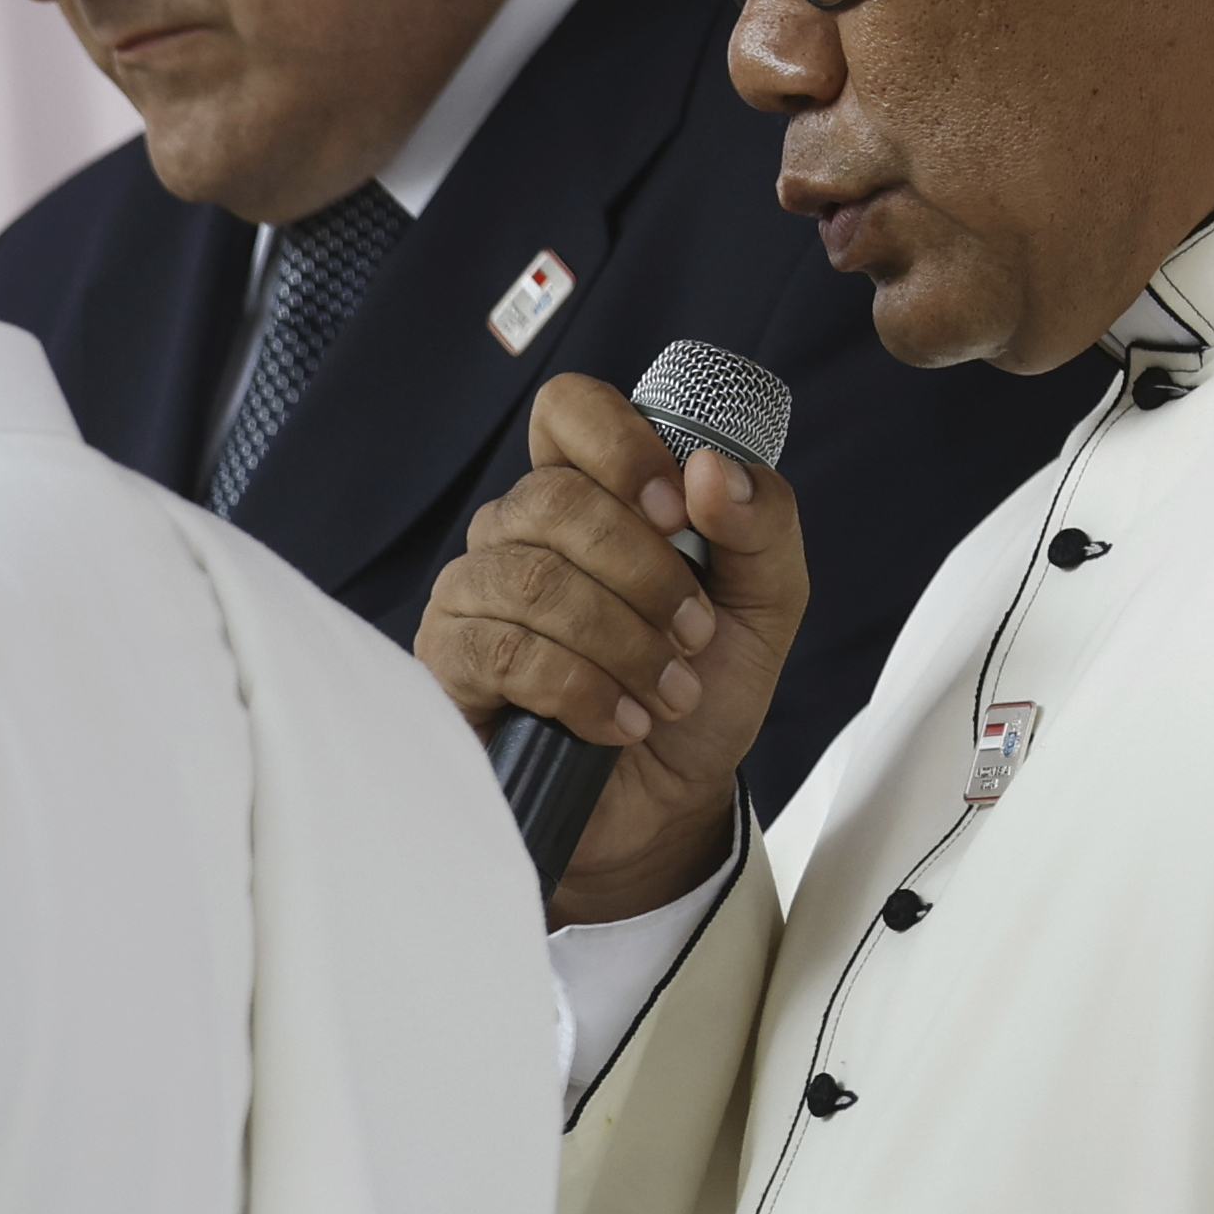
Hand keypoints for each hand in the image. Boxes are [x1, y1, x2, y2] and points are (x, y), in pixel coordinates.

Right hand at [415, 373, 806, 925]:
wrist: (662, 802)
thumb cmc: (700, 692)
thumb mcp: (765, 602)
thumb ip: (761, 523)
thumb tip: (711, 468)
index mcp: (591, 496)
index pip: (570, 411)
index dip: (621, 447)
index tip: (678, 511)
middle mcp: (517, 535)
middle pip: (552, 500)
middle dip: (643, 574)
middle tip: (693, 635)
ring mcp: (472, 597)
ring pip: (529, 581)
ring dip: (619, 640)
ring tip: (665, 689)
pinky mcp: (448, 667)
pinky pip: (503, 652)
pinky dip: (579, 688)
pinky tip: (618, 721)